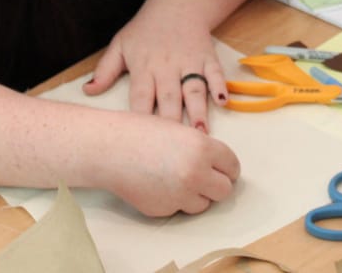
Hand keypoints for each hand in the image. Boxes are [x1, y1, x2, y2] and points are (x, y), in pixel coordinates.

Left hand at [83, 14, 227, 132]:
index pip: (140, 96)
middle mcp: (166, 66)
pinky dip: (220, 86)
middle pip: (169, 97)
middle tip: (175, 147)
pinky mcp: (207, 57)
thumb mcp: (120, 45)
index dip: (141, 117)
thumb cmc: (145, 29)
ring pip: (194, 88)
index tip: (142, 141)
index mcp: (143, 67)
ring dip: (198, 110)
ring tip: (201, 132)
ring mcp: (189, 61)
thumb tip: (87, 92)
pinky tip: (223, 102)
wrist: (177, 4)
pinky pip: (215, 73)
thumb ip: (105, 70)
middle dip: (172, 121)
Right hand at [101, 114, 240, 215]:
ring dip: (196, 195)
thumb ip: (201, 148)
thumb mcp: (179, 131)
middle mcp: (196, 173)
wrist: (109, 149)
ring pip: (204, 204)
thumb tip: (217, 165)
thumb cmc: (140, 133)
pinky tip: (159, 184)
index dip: (227, 167)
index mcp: (203, 148)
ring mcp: (180, 195)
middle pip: (225, 190)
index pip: (232, 166)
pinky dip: (175, 201)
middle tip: (205, 178)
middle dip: (217, 184)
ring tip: (176, 178)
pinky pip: (180, 209)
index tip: (223, 169)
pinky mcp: (165, 210)